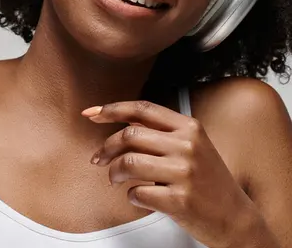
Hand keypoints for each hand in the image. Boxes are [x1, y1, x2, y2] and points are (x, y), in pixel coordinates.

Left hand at [82, 100, 255, 247]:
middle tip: (98, 159)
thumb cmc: (209, 182)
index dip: (112, 109)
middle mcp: (187, 145)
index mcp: (189, 127)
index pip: (142, 109)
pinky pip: (138, 193)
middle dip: (106, 147)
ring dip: (113, 172)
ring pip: (129, 163)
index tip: (92, 114)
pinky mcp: (180, 199)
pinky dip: (131, 196)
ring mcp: (184, 172)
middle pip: (130, 135)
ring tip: (114, 179)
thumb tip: (122, 125)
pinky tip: (139, 196)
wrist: (235, 218)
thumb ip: (162, 133)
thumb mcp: (192, 146)